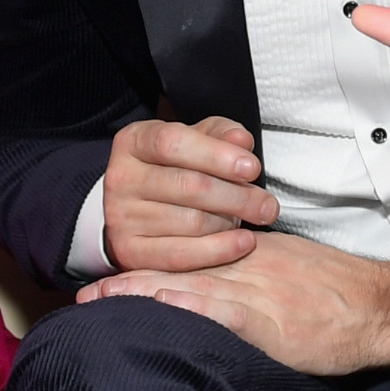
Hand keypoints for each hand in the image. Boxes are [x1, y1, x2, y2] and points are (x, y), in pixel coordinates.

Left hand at [76, 231, 389, 376]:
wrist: (385, 308)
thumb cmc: (346, 296)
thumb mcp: (298, 273)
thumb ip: (262, 277)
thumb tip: (230, 286)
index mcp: (256, 258)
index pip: (196, 258)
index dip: (152, 267)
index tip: (114, 277)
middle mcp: (249, 271)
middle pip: (181, 271)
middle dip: (132, 283)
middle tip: (87, 293)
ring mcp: (259, 295)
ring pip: (191, 289)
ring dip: (143, 295)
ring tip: (100, 303)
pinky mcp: (272, 323)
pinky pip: (224, 313)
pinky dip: (189, 310)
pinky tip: (160, 311)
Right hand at [104, 115, 279, 274]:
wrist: (140, 207)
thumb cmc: (177, 167)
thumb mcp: (196, 140)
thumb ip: (220, 134)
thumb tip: (242, 142)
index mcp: (134, 141)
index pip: (173, 143)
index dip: (216, 155)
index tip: (252, 168)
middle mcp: (120, 178)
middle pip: (188, 186)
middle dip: (237, 196)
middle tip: (268, 206)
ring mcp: (121, 218)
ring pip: (190, 222)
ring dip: (230, 222)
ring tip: (248, 219)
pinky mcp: (129, 252)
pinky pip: (181, 256)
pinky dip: (219, 250)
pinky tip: (244, 242)